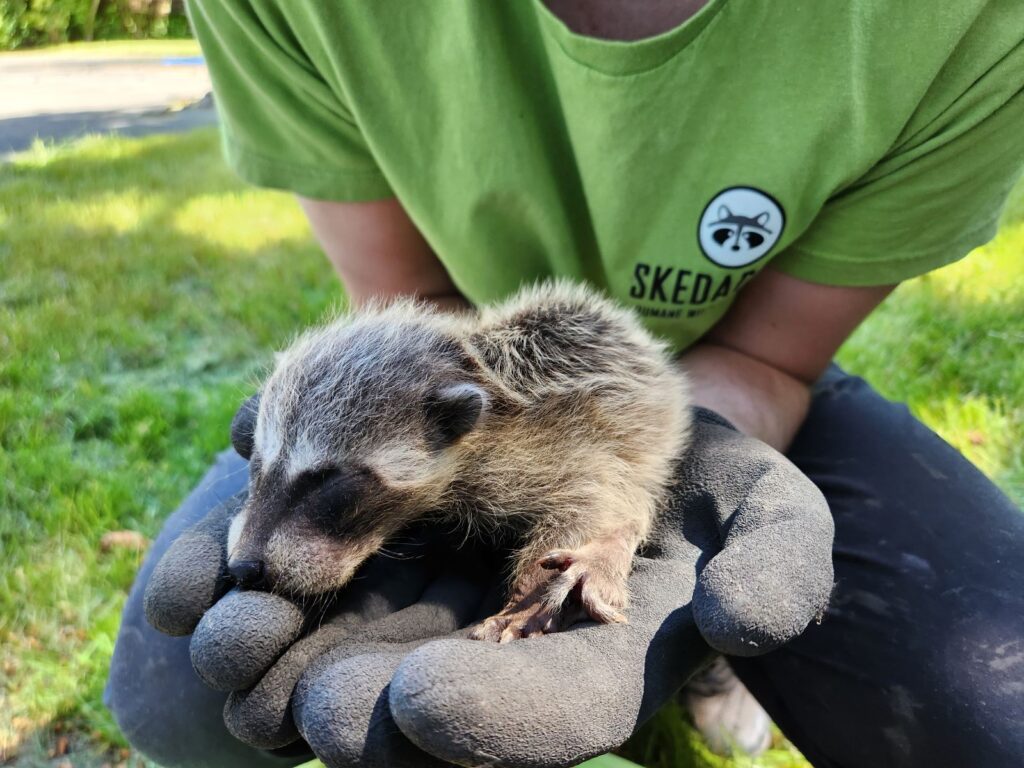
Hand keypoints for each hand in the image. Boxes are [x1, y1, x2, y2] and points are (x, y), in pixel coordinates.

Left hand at [144, 406, 833, 766]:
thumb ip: (775, 572)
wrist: (633, 412)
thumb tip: (736, 630)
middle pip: (425, 702)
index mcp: (594, 658)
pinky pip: (302, 572)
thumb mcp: (771, 512)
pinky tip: (197, 571)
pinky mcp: (376, 541)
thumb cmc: (708, 476)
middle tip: (298, 706)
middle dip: (359, 710)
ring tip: (231, 638)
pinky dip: (246, 573)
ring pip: (344, 648)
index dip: (500, 721)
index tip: (427, 709)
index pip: (551, 712)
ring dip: (282, 657)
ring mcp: (431, 598)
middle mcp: (501, 647)